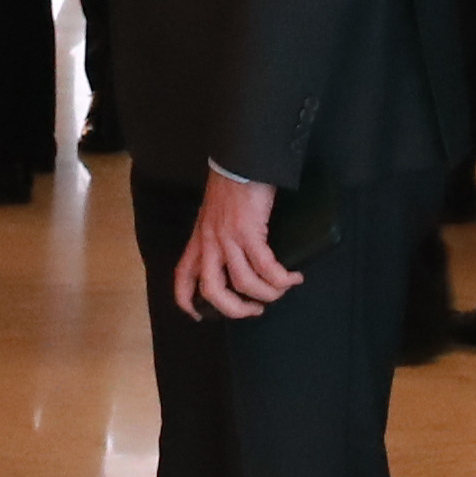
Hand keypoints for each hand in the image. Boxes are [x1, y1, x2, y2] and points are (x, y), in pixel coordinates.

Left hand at [174, 171, 301, 320]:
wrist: (241, 161)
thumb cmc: (232, 185)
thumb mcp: (215, 215)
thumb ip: (219, 236)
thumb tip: (238, 258)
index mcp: (199, 240)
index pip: (183, 277)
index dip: (187, 302)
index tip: (199, 315)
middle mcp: (209, 242)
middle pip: (212, 291)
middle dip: (235, 309)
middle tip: (254, 310)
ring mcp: (228, 238)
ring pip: (243, 283)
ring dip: (266, 294)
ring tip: (280, 290)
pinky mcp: (248, 231)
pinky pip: (265, 266)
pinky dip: (281, 278)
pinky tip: (292, 277)